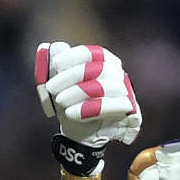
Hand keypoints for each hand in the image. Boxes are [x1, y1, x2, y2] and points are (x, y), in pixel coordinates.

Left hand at [35, 41, 141, 174]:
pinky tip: (71, 113)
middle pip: (99, 69)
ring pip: (105, 87)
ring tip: (60, 101)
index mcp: (105, 63)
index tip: (56, 64)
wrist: (79, 132)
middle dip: (71, 76)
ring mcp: (125, 93)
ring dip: (78, 93)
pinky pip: (111, 107)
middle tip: (51, 87)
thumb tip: (59, 47)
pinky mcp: (127, 112)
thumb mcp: (60, 84)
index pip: (92, 53)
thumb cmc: (71, 103)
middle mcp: (118, 75)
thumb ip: (58, 65)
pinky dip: (87, 109)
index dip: (74, 56)